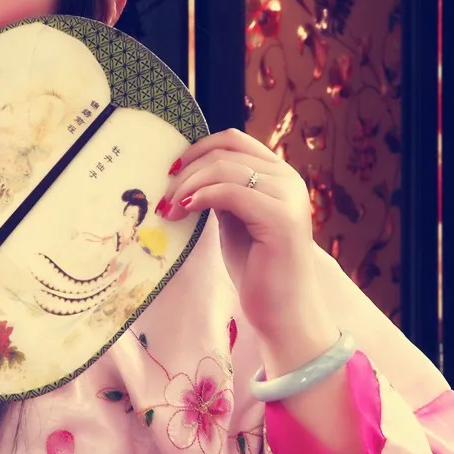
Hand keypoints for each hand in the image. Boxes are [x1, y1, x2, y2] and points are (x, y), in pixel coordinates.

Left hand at [162, 129, 335, 347]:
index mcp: (279, 175)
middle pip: (226, 150)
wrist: (284, 313)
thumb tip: (189, 173)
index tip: (171, 171)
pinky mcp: (281, 218)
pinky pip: (231, 192)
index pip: (234, 140)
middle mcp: (289, 179)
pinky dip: (202, 197)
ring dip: (189, 185)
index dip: (198, 148)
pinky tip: (185, 212)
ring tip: (169, 209)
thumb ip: (223, 193)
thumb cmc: (259, 270)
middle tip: (164, 195)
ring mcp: (288, 196)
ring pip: (225, 169)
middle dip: (188, 168)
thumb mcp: (235, 220)